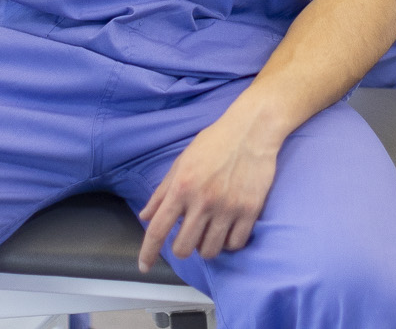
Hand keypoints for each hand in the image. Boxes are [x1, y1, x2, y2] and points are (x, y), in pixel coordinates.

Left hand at [137, 111, 280, 271]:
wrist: (251, 130)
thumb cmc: (214, 143)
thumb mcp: (181, 163)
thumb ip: (161, 192)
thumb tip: (145, 217)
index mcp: (182, 187)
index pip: (158, 228)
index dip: (148, 251)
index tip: (144, 265)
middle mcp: (203, 201)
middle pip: (183, 248)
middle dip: (182, 247)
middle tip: (189, 235)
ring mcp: (228, 208)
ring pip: (209, 251)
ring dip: (206, 246)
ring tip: (209, 231)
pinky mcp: (250, 211)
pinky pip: (235, 244)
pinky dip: (229, 242)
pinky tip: (227, 230)